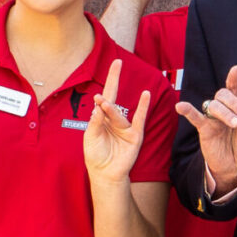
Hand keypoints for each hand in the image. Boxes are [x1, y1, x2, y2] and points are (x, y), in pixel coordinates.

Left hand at [83, 59, 152, 184]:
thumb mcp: (90, 138)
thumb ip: (94, 123)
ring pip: (118, 114)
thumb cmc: (95, 155)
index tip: (101, 83)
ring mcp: (125, 127)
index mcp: (101, 119)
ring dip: (111, 109)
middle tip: (117, 63)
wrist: (105, 173)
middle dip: (114, 79)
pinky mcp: (134, 136)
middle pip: (113, 97)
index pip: (103, 99)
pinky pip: (139, 119)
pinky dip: (143, 107)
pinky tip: (146, 95)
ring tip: (103, 104)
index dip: (102, 90)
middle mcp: (113, 120)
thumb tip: (98, 106)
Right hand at [177, 64, 236, 189]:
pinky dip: (187, 111)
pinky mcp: (204, 128)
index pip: (236, 89)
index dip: (235, 79)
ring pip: (213, 106)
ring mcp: (213, 117)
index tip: (236, 69)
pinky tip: (180, 106)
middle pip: (223, 94)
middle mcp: (225, 108)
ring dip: (225, 113)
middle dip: (234, 103)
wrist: (235, 164)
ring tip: (236, 124)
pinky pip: (194, 117)